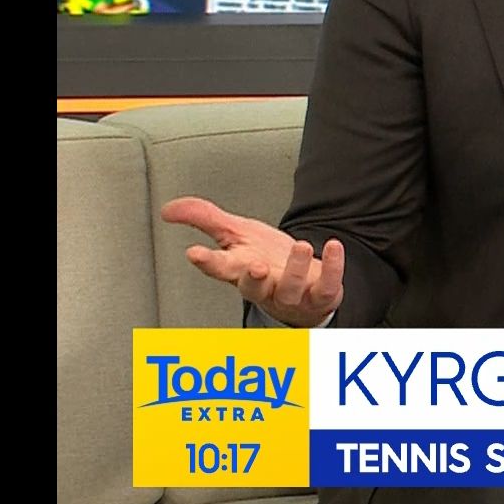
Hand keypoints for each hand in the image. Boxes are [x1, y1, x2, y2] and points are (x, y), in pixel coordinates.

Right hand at [160, 196, 345, 328]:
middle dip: (253, 279)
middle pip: (253, 288)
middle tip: (255, 266)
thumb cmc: (264, 259)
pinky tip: (334, 247)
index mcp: (239, 270)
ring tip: (301, 246)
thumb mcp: (234, 234)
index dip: (207, 263)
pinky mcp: (321, 294)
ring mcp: (293, 293)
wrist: (302, 285)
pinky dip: (334, 266)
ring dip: (296, 269)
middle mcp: (264, 286)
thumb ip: (203, 218)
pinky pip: (329, 284)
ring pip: (291, 287)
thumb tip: (169, 209)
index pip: (219, 268)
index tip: (194, 254)